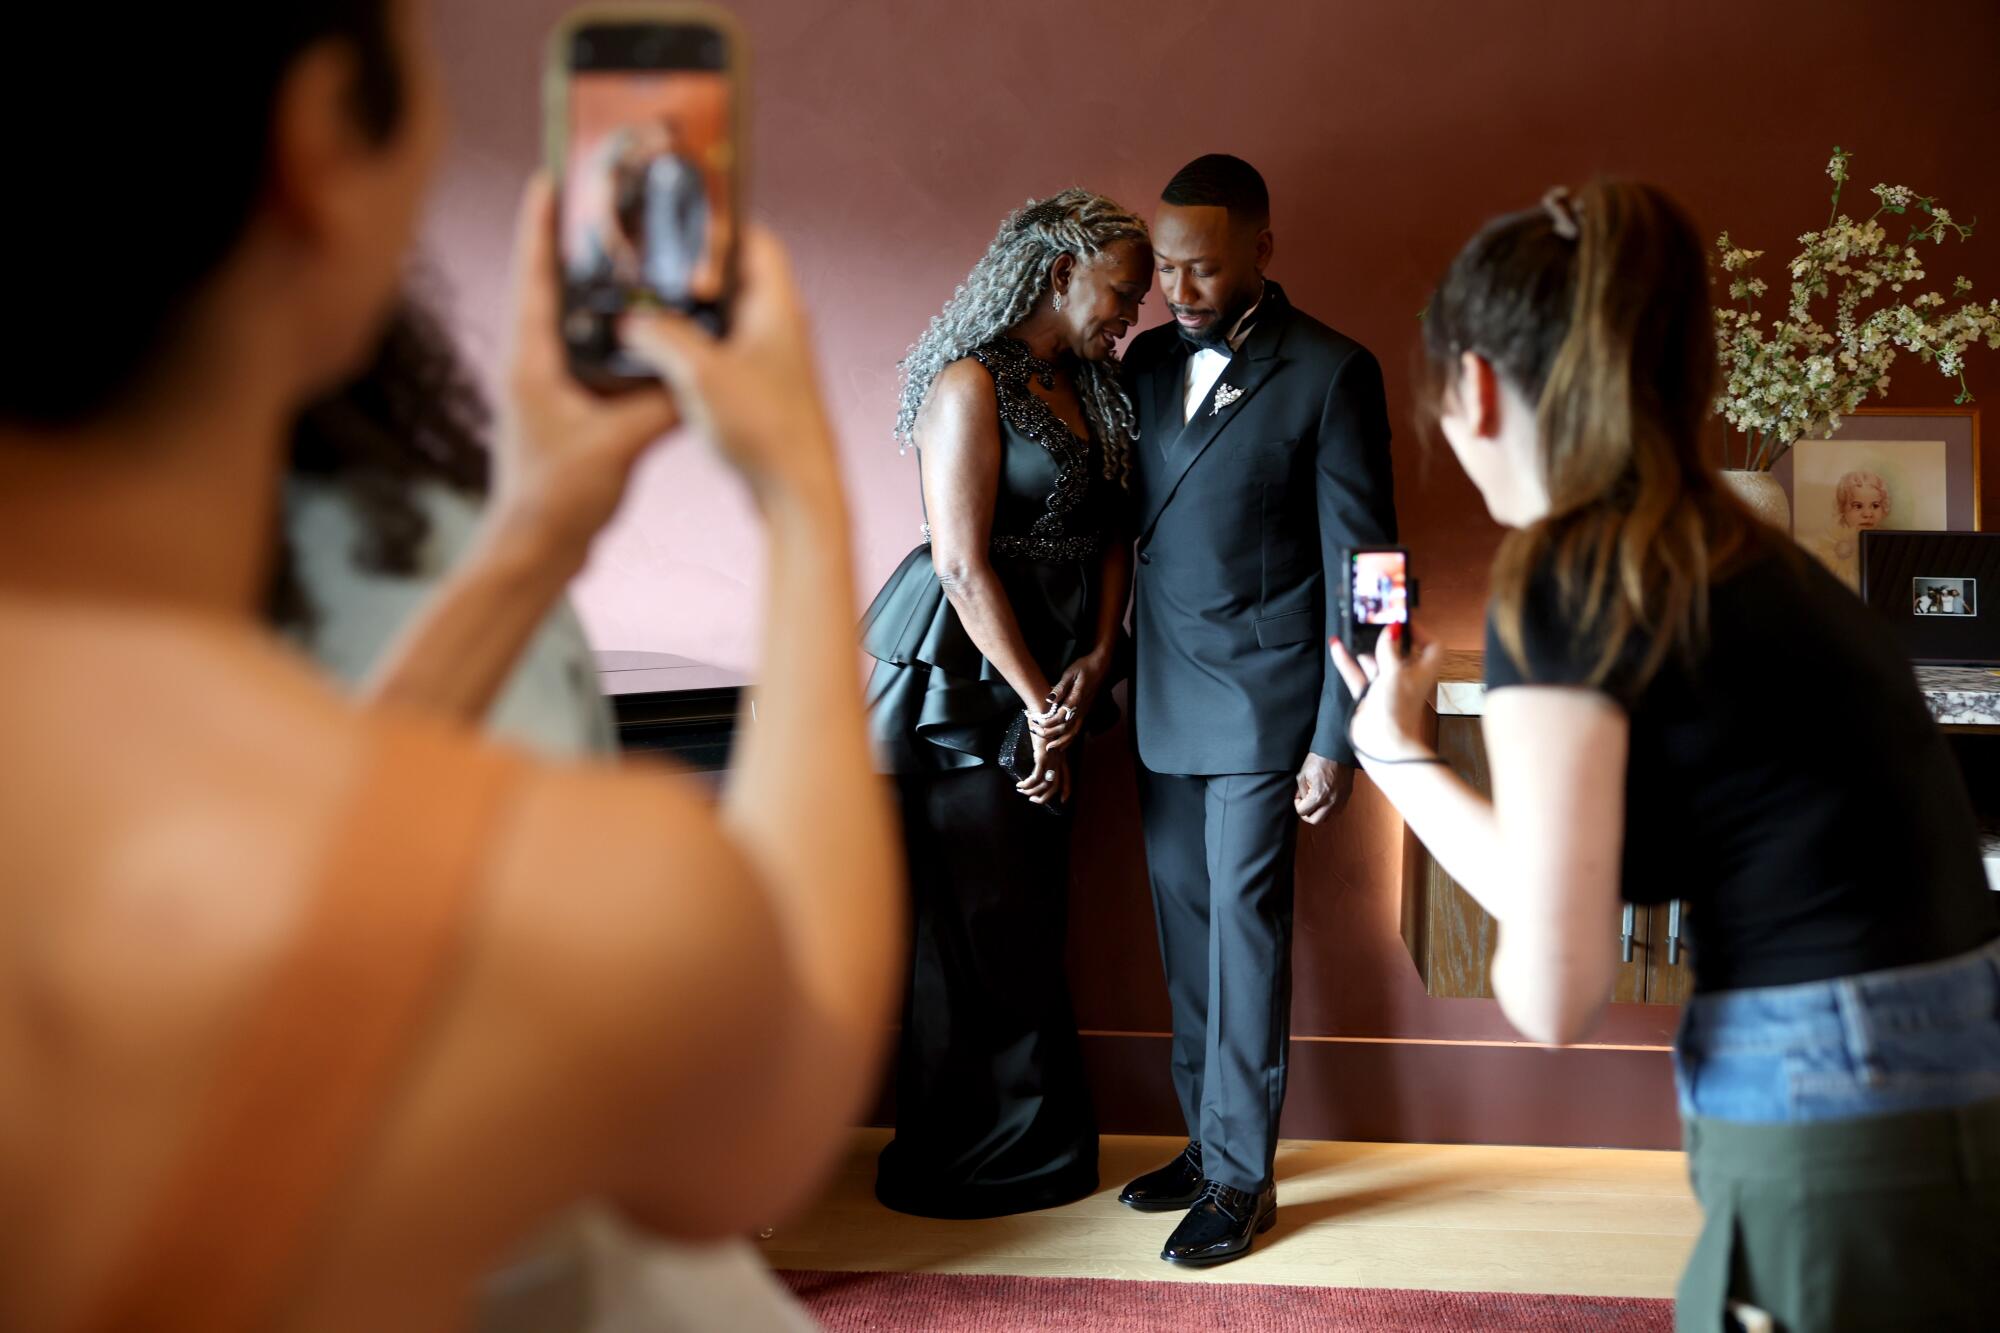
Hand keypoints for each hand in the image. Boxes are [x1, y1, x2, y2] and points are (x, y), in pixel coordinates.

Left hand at [495, 176, 679, 554]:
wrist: (533, 552)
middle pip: (550, 286)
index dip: (541, 224)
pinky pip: (589, 357)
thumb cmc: (556, 500)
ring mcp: (545, 388)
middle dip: (572, 243)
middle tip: (601, 204)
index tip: (550, 177)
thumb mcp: (616, 445)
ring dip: (593, 289)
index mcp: (532, 360)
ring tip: (628, 255)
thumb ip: (660, 404)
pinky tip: (643, 332)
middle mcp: (532, 364)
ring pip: (570, 322)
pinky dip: (613, 335)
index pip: (534, 275)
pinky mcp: (564, 411)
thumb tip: (701, 371)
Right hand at [620, 225, 840, 500]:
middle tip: (649, 272)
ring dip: (689, 316)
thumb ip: (660, 335)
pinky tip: (661, 361)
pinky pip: (724, 355)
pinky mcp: (761, 393)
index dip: (718, 229)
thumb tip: (629, 320)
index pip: (756, 241)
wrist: (798, 496)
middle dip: (692, 274)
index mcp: (778, 308)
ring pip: (726, 320)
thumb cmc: (764, 431)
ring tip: (646, 314)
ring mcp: (773, 362)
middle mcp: (781, 328)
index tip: (679, 234)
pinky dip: (695, 350)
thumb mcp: (700, 373)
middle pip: (736, 279)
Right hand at [1016, 727, 1070, 805]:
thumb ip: (1047, 747)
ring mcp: (1051, 760)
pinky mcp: (1042, 758)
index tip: (1063, 801)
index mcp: (1062, 756)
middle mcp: (1059, 760)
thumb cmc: (1045, 721)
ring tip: (1023, 792)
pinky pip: (1035, 777)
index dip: (1067, 791)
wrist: (1045, 712)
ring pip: (1045, 785)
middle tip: (1034, 800)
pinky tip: (1020, 785)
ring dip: (1033, 792)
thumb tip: (1039, 753)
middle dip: (1045, 797)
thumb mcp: (1049, 738)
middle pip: (1056, 786)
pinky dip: (1027, 784)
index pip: (1068, 777)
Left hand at [1033, 647, 1109, 752]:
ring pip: (1074, 732)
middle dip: (1050, 734)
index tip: (1036, 722)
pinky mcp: (1085, 712)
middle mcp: (1082, 709)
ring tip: (1049, 748)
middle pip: (1066, 728)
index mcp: (1077, 699)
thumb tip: (1049, 699)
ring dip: (1061, 742)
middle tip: (1036, 733)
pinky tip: (1062, 745)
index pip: (1060, 716)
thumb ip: (1060, 688)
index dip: (1048, 722)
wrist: (1100, 666)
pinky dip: (1070, 740)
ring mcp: (1085, 712)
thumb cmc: (1084, 667)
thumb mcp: (1070, 673)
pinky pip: (1078, 730)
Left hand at [1294, 754, 1354, 824]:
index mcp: (1319, 796)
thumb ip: (1300, 791)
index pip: (1303, 812)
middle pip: (1315, 821)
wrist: (1337, 751)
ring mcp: (1340, 800)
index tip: (1298, 797)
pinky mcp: (1346, 797)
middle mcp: (1331, 801)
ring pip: (1327, 818)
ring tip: (1316, 802)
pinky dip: (1329, 809)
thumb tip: (1301, 800)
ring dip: (1319, 813)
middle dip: (1307, 814)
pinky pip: (1337, 811)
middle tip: (1305, 804)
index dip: (1297, 805)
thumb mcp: (1302, 775)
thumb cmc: (1319, 760)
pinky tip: (1325, 799)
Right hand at [1327, 624, 1445, 765]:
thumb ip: (1390, 650)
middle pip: (1400, 651)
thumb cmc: (1397, 711)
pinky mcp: (1368, 695)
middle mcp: (1406, 678)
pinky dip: (1347, 661)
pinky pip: (1357, 673)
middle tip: (1375, 619)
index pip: (1431, 647)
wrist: (1382, 743)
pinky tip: (1338, 646)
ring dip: (1364, 647)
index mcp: (1422, 671)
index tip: (1403, 620)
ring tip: (1354, 630)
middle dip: (1387, 637)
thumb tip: (1391, 629)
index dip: (1421, 632)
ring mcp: (1386, 686)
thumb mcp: (1394, 673)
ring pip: (1376, 661)